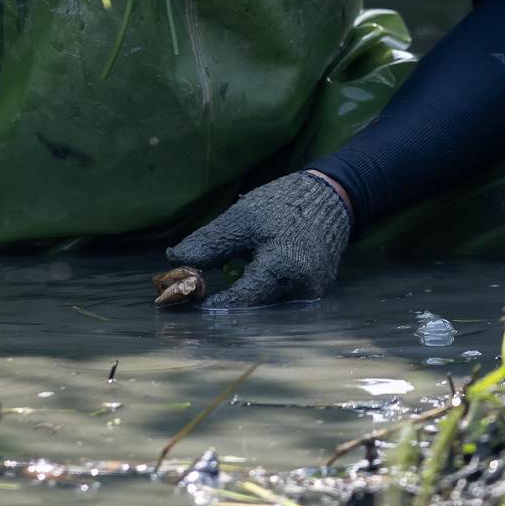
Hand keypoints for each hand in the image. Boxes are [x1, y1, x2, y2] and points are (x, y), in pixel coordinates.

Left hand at [166, 172, 351, 310]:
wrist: (329, 198)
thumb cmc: (283, 205)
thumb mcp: (241, 219)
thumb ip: (209, 244)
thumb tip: (175, 262)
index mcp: (284, 268)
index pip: (241, 299)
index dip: (211, 303)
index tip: (184, 301)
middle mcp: (302, 289)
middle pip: (253, 307)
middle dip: (223, 304)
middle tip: (192, 297)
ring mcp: (310, 293)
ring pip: (265, 305)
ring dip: (240, 300)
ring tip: (212, 291)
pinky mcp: (312, 291)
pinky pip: (278, 298)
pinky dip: (257, 293)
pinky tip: (239, 285)